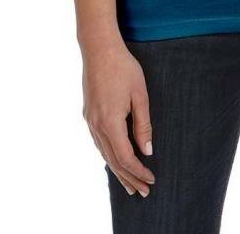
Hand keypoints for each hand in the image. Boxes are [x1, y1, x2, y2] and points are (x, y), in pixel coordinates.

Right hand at [81, 38, 156, 196]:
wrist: (98, 48)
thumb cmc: (123, 67)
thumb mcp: (139, 94)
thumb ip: (143, 124)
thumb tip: (147, 150)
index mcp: (110, 122)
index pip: (126, 157)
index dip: (139, 171)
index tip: (151, 180)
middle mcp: (96, 125)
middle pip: (113, 160)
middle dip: (128, 178)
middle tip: (142, 192)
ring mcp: (89, 120)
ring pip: (104, 153)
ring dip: (117, 170)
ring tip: (129, 183)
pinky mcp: (88, 113)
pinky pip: (98, 142)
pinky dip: (108, 155)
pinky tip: (114, 158)